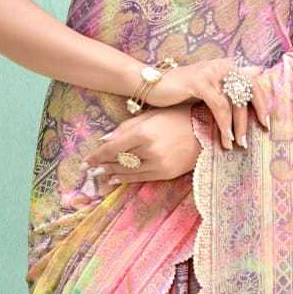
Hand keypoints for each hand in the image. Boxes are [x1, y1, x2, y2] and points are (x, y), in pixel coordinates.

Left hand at [87, 103, 201, 186]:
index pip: (112, 148)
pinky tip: (116, 178)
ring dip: (112, 172)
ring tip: (101, 174)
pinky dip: (127, 178)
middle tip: (89, 169)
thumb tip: (105, 140)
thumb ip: (127, 127)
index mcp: (143, 132)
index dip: (97, 156)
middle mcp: (149, 150)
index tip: (85, 161)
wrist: (206, 131)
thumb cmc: (178, 117)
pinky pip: (141, 177)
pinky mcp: (166, 173)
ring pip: (128, 171)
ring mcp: (158, 164)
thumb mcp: (151, 115)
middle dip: (102, 165)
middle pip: (118, 160)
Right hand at [142, 56, 270, 147]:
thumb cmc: (180, 91)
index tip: (266, 124)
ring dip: (238, 126)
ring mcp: (211, 72)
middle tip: (251, 139)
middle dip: (252, 118)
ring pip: (234, 102)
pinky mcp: (200, 81)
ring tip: (236, 144)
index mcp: (227, 66)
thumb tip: (248, 101)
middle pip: (249, 92)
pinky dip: (224, 123)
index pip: (254, 83)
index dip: (262, 103)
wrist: (152, 84)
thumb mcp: (207, 90)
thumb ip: (226, 93)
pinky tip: (224, 138)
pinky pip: (219, 106)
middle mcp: (222, 65)